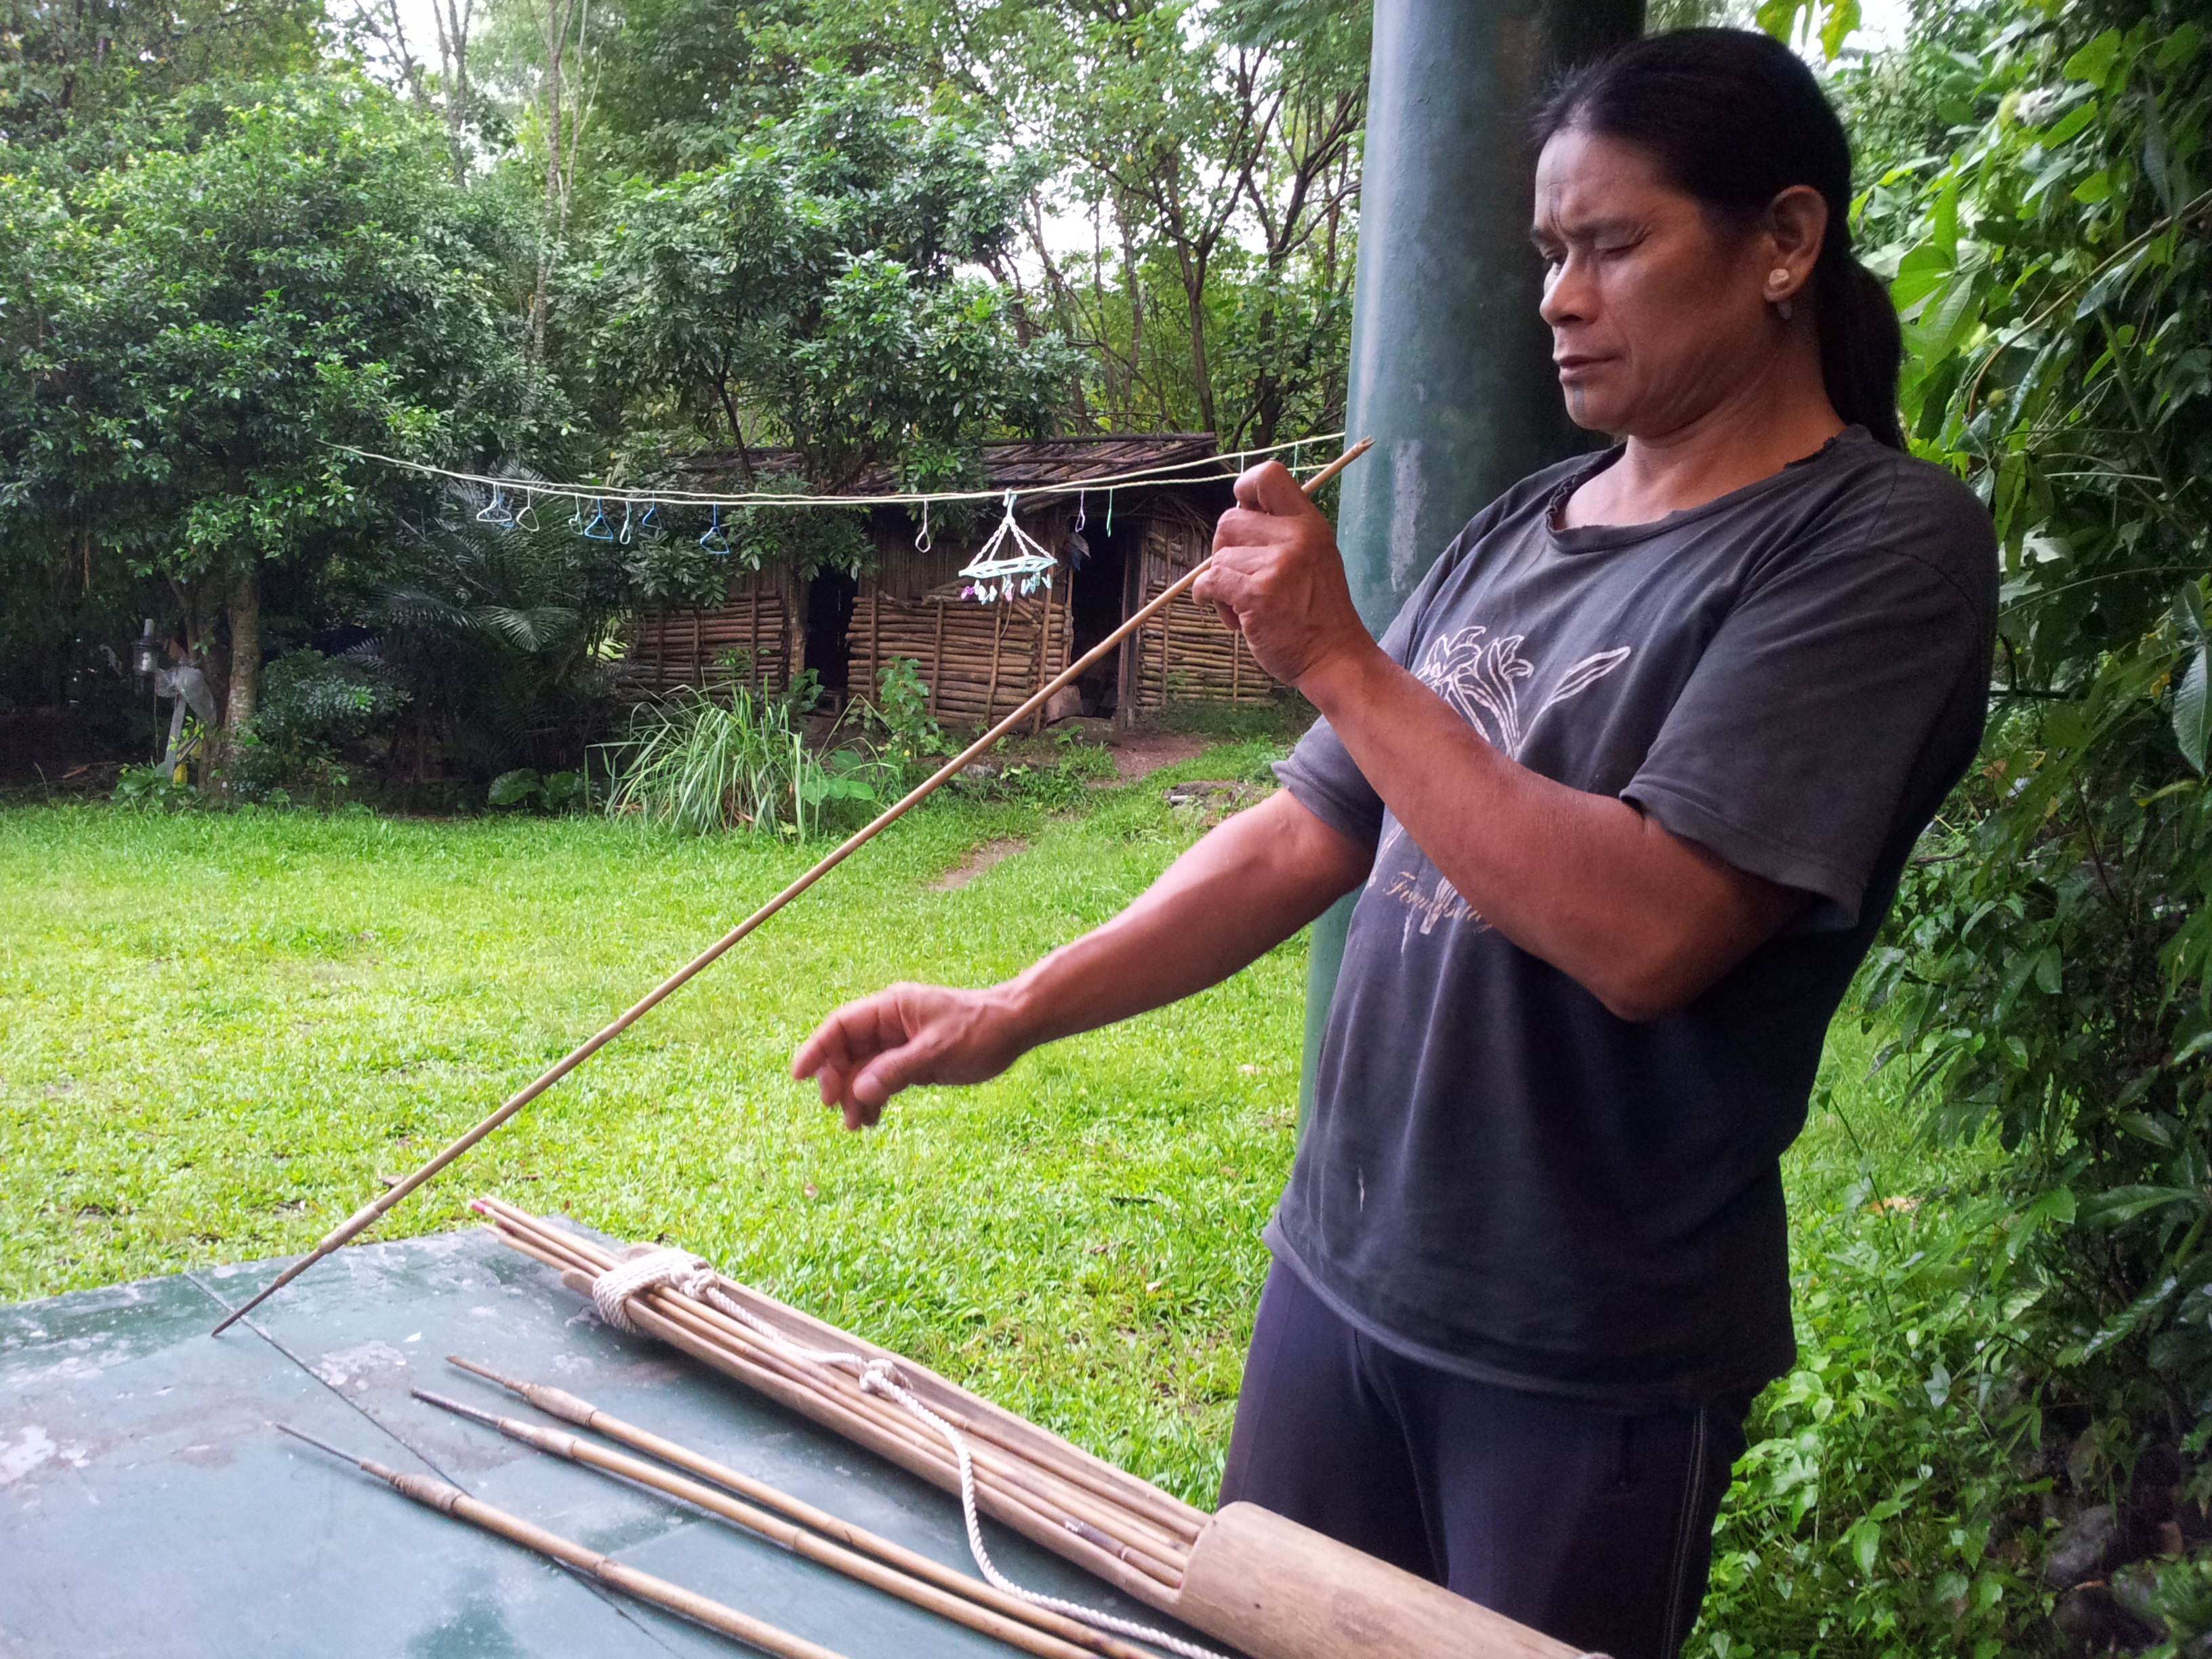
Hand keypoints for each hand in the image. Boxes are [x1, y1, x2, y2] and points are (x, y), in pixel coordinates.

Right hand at [791, 982, 1029, 1128]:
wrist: (1014, 1027)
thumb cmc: (979, 1030)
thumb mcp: (937, 1052)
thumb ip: (897, 1071)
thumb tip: (858, 1092)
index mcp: (891, 1008)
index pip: (841, 1026)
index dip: (816, 1049)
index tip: (798, 1076)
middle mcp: (890, 1023)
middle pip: (846, 1050)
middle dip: (838, 1080)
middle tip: (839, 1111)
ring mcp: (900, 1042)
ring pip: (862, 1069)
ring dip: (855, 1095)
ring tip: (858, 1126)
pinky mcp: (912, 1059)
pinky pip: (881, 1079)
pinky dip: (874, 1097)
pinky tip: (873, 1119)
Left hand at [1195, 460, 1373, 686]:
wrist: (1335, 657)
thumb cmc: (1318, 612)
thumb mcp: (1313, 557)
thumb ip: (1281, 533)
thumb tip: (1237, 514)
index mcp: (1309, 523)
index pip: (1268, 476)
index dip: (1244, 489)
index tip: (1243, 512)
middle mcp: (1295, 537)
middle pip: (1229, 520)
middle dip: (1225, 550)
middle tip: (1243, 577)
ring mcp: (1276, 565)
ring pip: (1218, 557)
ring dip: (1221, 584)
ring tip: (1246, 605)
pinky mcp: (1256, 593)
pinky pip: (1209, 581)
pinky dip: (1207, 597)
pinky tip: (1230, 614)